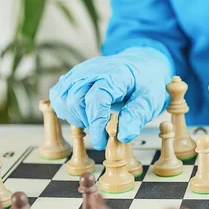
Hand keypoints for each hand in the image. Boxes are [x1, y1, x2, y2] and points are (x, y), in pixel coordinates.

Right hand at [49, 47, 169, 149]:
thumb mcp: (150, 101)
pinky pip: (58, 94)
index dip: (96, 124)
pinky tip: (83, 114)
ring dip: (75, 116)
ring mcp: (81, 71)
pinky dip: (66, 109)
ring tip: (94, 121)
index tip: (102, 142)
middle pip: (75, 99)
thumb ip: (136, 117)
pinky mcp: (73, 76)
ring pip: (62, 97)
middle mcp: (94, 69)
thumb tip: (122, 136)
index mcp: (116, 74)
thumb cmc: (146, 83)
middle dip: (86, 122)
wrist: (141, 66)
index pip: (96, 99)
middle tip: (101, 131)